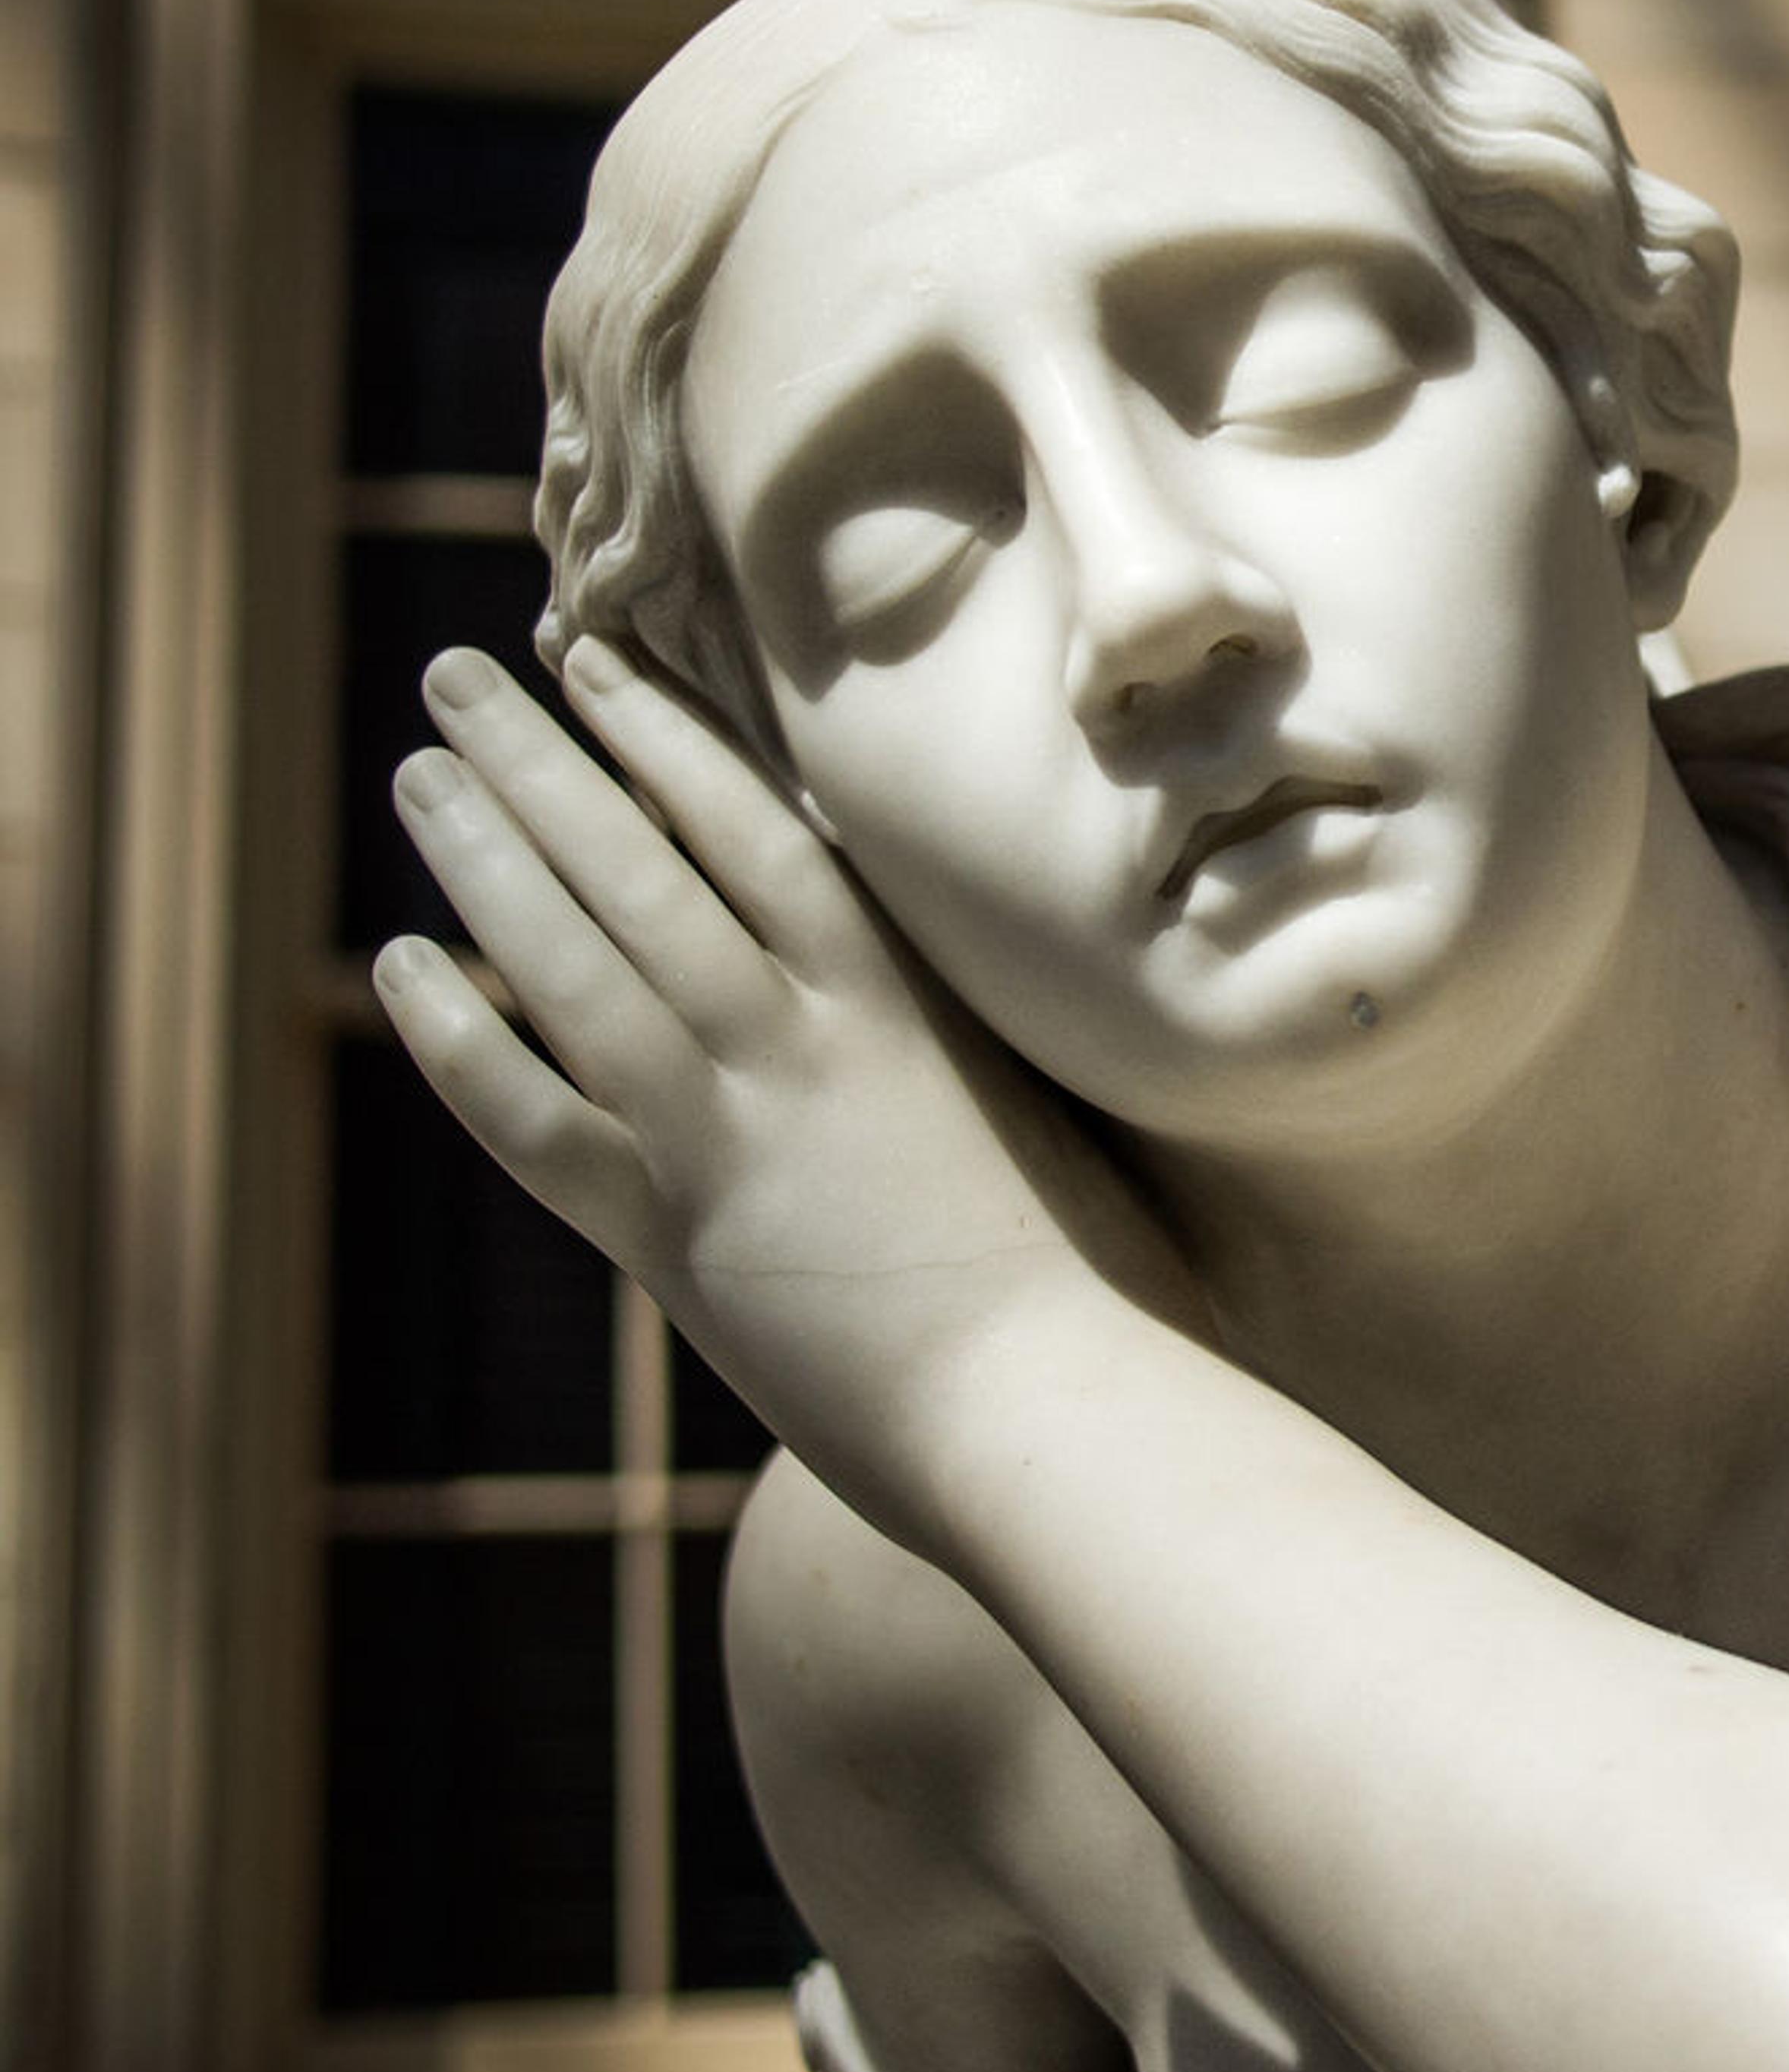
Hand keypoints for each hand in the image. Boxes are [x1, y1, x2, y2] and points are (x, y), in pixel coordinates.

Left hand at [375, 638, 1192, 1542]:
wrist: (1054, 1410)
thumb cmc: (1105, 1276)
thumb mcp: (1051, 1102)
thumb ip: (975, 1022)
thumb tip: (933, 953)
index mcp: (900, 1000)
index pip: (758, 826)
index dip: (669, 734)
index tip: (600, 661)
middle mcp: (799, 1040)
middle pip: (643, 862)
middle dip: (543, 758)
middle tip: (458, 677)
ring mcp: (726, 1134)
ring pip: (572, 960)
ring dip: (487, 857)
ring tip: (418, 776)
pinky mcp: (674, 1237)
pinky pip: (531, 1115)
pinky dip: (457, 1035)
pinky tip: (401, 964)